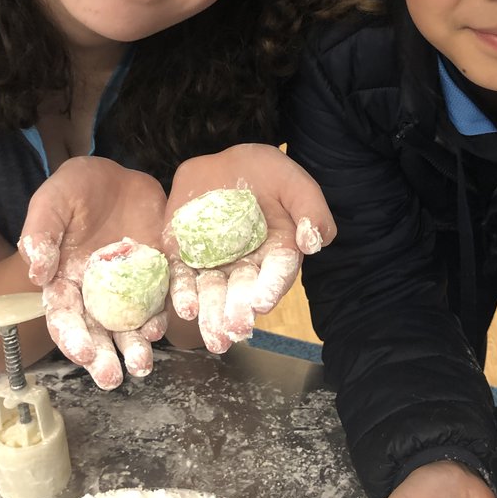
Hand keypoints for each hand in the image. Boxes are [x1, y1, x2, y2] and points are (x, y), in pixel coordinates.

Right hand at [18, 157, 169, 389]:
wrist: (117, 176)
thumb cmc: (75, 189)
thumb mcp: (51, 202)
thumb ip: (41, 233)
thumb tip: (36, 273)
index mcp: (65, 282)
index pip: (65, 317)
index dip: (72, 337)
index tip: (82, 352)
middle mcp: (96, 293)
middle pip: (98, 331)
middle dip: (104, 357)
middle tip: (112, 378)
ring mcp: (129, 287)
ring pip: (131, 325)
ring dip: (135, 347)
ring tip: (142, 364)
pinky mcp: (157, 274)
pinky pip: (161, 300)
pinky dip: (162, 314)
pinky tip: (163, 326)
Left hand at [164, 144, 335, 351]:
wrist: (224, 162)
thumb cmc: (266, 172)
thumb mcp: (293, 182)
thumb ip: (310, 209)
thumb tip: (314, 242)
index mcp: (278, 252)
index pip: (277, 274)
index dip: (269, 288)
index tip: (261, 304)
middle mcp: (248, 265)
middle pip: (244, 292)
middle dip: (239, 313)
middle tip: (235, 330)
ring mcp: (215, 264)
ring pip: (213, 293)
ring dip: (212, 315)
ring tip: (213, 335)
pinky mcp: (186, 257)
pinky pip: (183, 278)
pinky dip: (183, 294)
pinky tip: (185, 308)